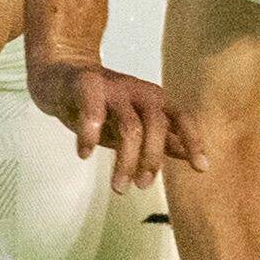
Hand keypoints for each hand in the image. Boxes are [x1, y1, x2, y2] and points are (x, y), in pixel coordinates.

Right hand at [24, 54, 180, 186]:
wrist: (58, 74)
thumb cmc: (99, 104)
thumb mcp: (131, 123)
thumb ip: (158, 137)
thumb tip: (186, 154)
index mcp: (154, 100)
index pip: (181, 118)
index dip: (193, 141)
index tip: (201, 168)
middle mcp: (138, 91)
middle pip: (156, 125)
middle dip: (152, 159)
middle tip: (142, 185)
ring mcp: (113, 87)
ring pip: (129, 126)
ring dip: (125, 160)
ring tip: (118, 185)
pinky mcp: (85, 84)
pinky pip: (93, 113)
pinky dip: (90, 136)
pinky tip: (84, 154)